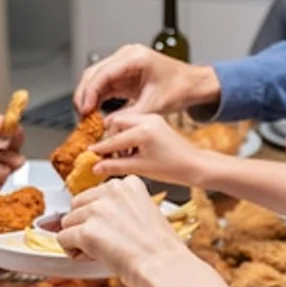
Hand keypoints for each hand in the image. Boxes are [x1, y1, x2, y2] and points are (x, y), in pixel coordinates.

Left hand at [57, 176, 189, 286]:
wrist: (164, 266)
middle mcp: (111, 191)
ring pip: (67, 223)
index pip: (96, 194)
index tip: (112, 229)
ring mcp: (97, 210)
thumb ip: (119, 209)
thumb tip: (94, 218)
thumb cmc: (160, 249)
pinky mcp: (87, 231)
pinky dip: (73, 252)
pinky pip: (63, 240)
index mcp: (127, 184)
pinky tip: (93, 257)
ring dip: (79, 239)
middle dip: (85, 224)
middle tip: (105, 242)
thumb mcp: (144, 213)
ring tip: (102, 251)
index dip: (100, 216)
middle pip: (77, 205)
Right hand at [74, 43, 220, 116]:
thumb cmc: (180, 88)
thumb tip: (108, 126)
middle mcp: (125, 56)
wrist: (193, 85)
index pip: (103, 73)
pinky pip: (104, 86)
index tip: (84, 110)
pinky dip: (96, 100)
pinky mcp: (123, 74)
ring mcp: (123, 64)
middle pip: (94, 74)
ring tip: (85, 119)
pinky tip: (93, 114)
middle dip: (84, 96)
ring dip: (88, 98)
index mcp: (134, 57)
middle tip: (80, 117)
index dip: (90, 92)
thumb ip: (131, 115)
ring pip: (95, 80)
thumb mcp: (155, 105)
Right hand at [92, 113, 211, 185]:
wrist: (196, 165)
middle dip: (109, 138)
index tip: (90, 155)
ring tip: (122, 156)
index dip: (100, 149)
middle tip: (106, 155)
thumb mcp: (141, 168)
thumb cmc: (174, 168)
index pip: (113, 139)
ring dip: (118, 137)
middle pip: (115, 123)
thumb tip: (96, 168)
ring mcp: (152, 118)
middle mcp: (148, 120)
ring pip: (124, 122)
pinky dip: (128, 135)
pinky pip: (133, 124)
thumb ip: (115, 166)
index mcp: (144, 130)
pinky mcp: (155, 121)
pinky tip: (131, 151)